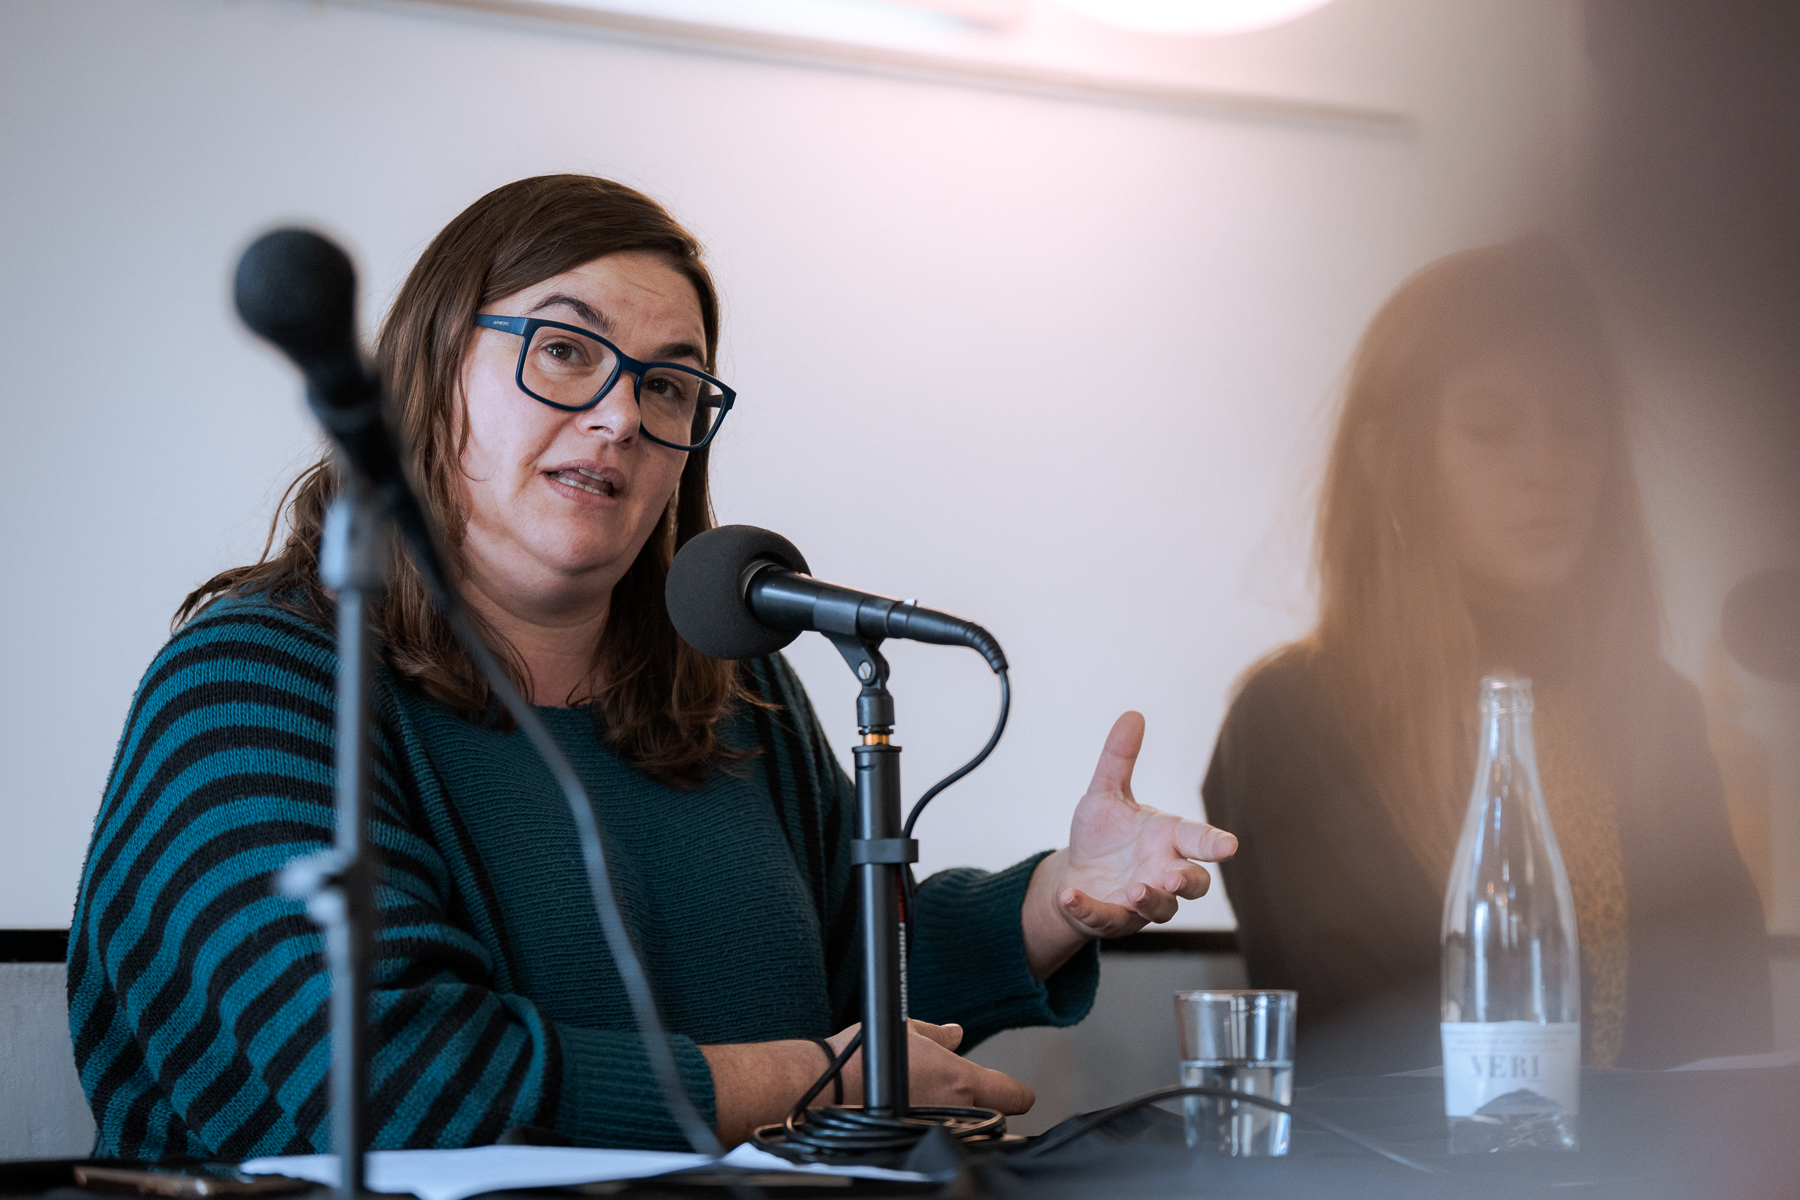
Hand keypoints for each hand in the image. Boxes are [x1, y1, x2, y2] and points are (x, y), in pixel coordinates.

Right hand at [702, 1020, 1032, 1145]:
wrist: (827, 1090)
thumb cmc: (864, 1059)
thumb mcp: (907, 1031)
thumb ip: (939, 1034)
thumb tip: (956, 1034)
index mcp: (963, 1081)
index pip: (1016, 1096)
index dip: (1017, 1092)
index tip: (1014, 1091)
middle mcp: (956, 1113)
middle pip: (995, 1119)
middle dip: (984, 1108)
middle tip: (961, 1095)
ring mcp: (939, 1135)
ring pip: (967, 1131)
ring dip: (956, 1120)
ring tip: (929, 1105)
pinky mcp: (917, 1146)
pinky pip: (940, 1139)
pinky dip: (933, 1131)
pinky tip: (913, 1119)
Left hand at [1022, 711, 1237, 975]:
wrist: (1077, 874)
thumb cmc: (1103, 836)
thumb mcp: (1106, 793)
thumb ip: (1119, 758)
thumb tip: (1132, 714)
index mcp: (1168, 839)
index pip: (1198, 840)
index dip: (1214, 843)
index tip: (1229, 846)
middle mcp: (1163, 873)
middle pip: (1193, 883)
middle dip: (1188, 881)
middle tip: (1175, 877)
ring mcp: (1143, 901)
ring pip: (1161, 909)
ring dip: (1150, 901)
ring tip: (1135, 889)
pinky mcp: (1115, 919)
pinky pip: (1107, 920)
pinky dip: (1090, 910)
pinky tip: (1070, 897)